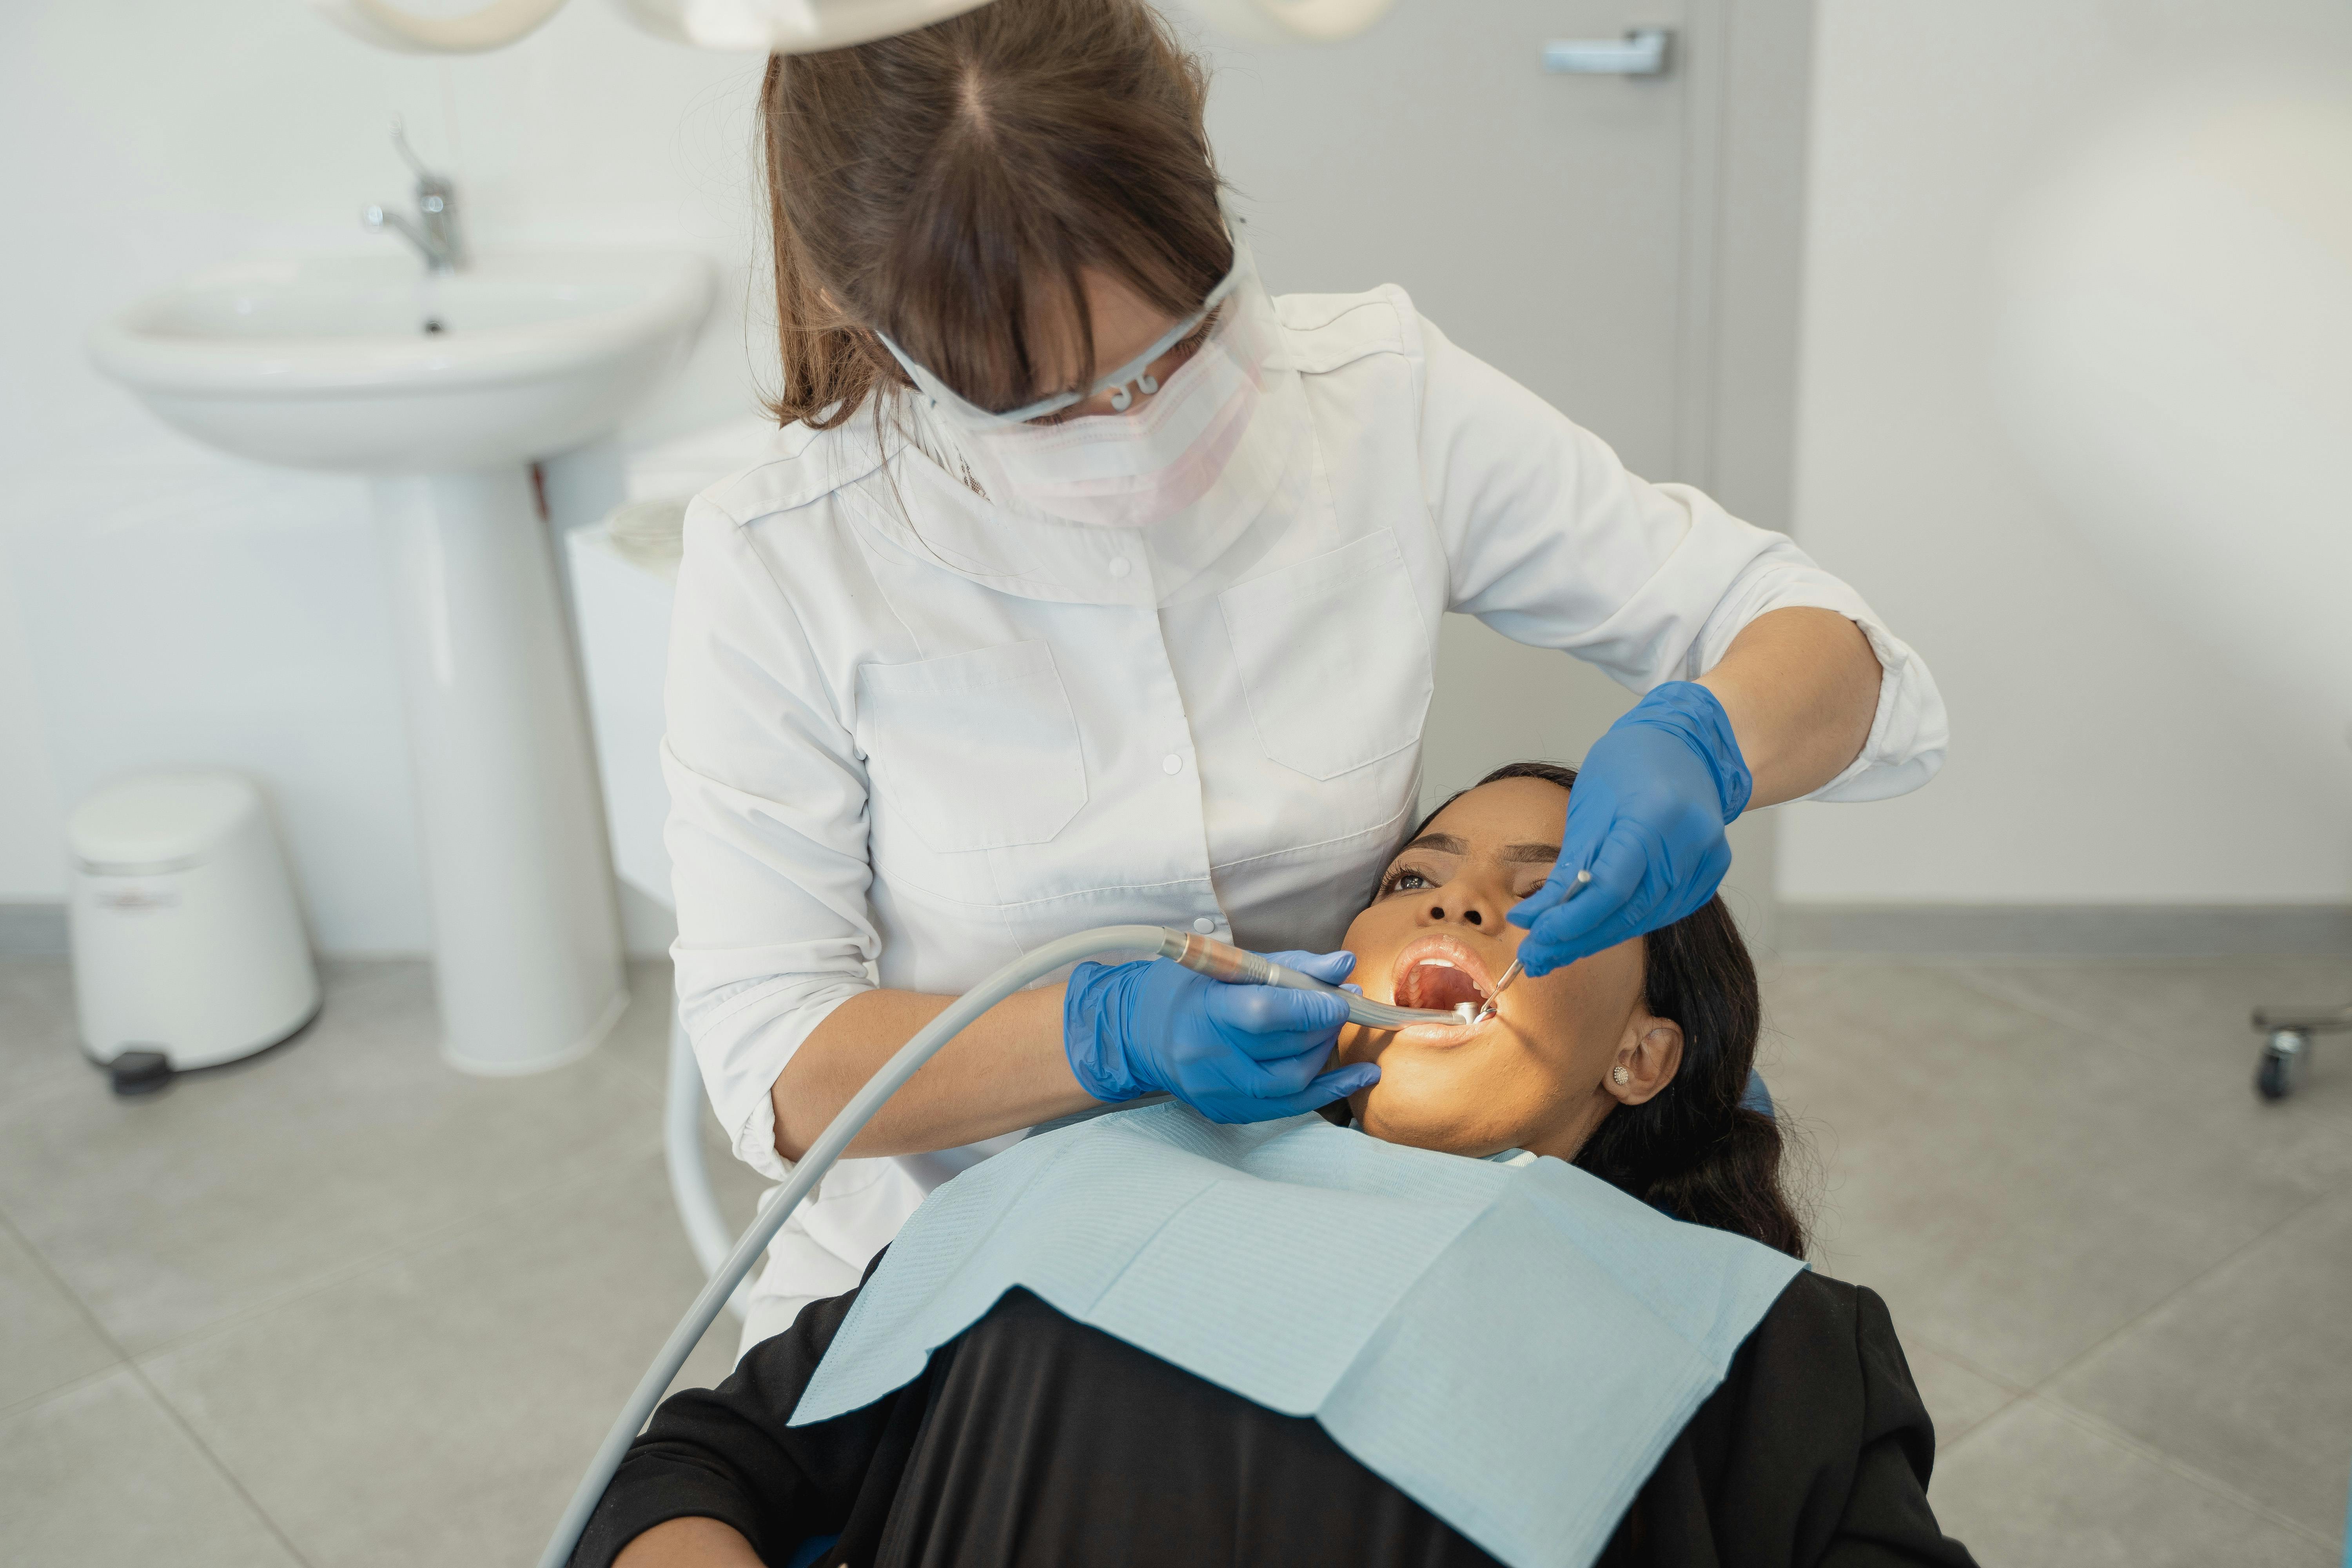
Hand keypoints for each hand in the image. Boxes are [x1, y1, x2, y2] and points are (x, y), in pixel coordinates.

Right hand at [1064, 949, 1378, 1122]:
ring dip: (1326, 1055)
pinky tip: (1356, 1076)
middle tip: (1341, 1005)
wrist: (1139, 1033)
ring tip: (1333, 1030)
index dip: (1311, 1007)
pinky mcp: (1228, 1111)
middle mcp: (1209, 1059)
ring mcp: (1218, 1091)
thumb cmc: (1186, 990)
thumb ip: (1291, 965)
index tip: (1339, 996)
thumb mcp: (1231, 964)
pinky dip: (1326, 1090)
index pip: (1265, 1014)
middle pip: (1286, 1052)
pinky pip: (1288, 1107)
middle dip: (1325, 1027)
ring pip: (1293, 1084)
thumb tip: (1344, 966)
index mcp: (1204, 1012)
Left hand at [1509, 681, 1752, 975]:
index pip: (1610, 888)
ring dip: (1598, 938)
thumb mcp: (1587, 811)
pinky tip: (1595, 931)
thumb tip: (1530, 920)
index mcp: (1655, 815)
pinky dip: (1627, 923)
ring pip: (1646, 919)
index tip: (1532, 940)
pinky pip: (1664, 911)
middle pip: (1628, 911)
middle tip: (1535, 958)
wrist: (1686, 746)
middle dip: (1577, 939)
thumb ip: (1567, 871)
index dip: (1570, 922)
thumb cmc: (1628, 768)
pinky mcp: (1712, 872)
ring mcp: (1708, 860)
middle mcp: (1690, 841)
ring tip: (1554, 951)